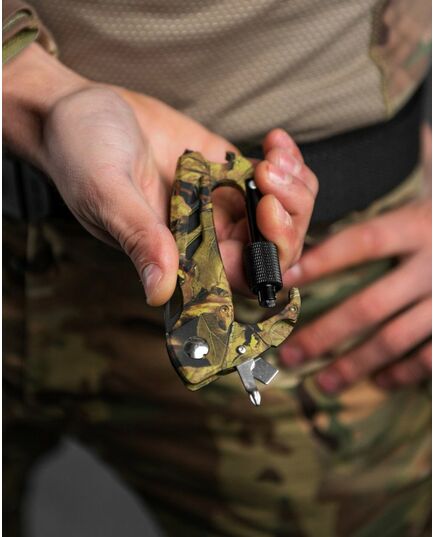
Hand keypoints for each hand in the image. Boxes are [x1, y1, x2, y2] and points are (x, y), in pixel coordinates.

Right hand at [3, 44, 317, 304]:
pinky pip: (275, 177)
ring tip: (273, 155)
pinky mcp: (226, 169)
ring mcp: (220, 201)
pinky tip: (274, 141)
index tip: (265, 209)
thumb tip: (159, 294)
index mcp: (178, 255)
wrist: (83, 109)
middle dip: (290, 217)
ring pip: (282, 214)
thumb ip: (139, 239)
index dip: (266, 255)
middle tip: (270, 176)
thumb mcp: (109, 195)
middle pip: (273, 248)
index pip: (239, 278)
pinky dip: (288, 161)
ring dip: (294, 187)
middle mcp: (205, 234)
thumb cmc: (83, 154)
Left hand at [280, 198, 430, 391]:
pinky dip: (405, 371)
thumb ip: (383, 221)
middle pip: (370, 305)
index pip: (361, 243)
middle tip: (290, 355)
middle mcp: (434, 264)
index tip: (283, 281)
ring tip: (324, 382)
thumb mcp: (422, 206)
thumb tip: (318, 237)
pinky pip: (431, 355)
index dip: (321, 262)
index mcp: (418, 226)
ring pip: (396, 338)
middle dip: (325, 334)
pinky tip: (381, 381)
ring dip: (356, 364)